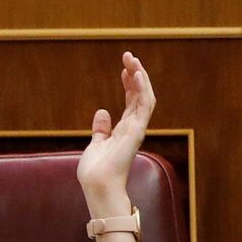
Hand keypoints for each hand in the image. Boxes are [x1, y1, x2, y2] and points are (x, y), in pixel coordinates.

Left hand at [77, 52, 155, 218]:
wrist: (97, 185)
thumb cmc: (96, 170)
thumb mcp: (96, 143)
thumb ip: (101, 128)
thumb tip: (102, 111)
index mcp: (125, 129)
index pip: (132, 101)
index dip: (129, 83)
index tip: (124, 68)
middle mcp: (134, 127)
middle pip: (140, 95)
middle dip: (136, 74)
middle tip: (129, 56)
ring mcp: (137, 128)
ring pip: (145, 96)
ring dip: (141, 76)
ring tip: (133, 59)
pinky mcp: (137, 131)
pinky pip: (144, 105)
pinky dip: (142, 88)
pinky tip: (136, 73)